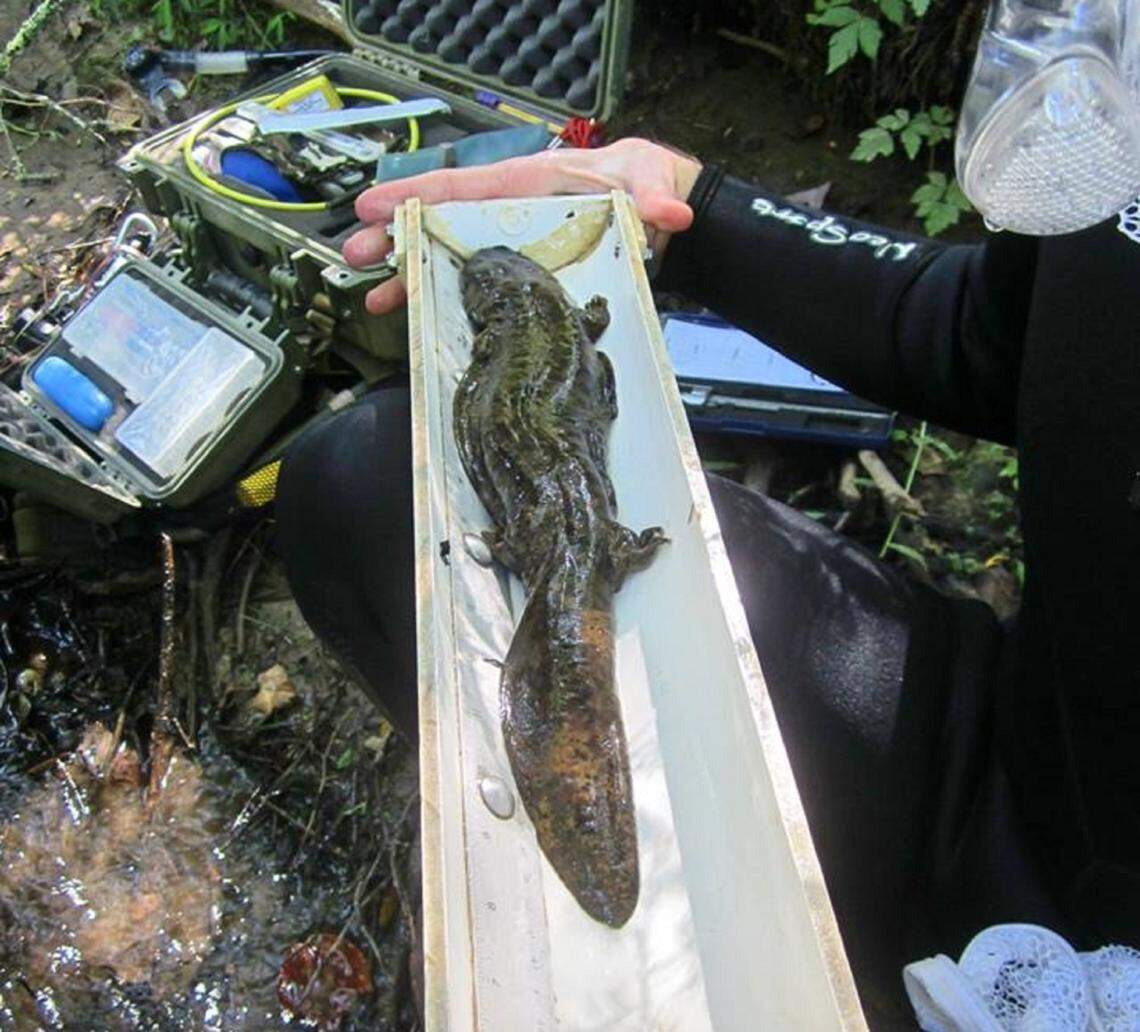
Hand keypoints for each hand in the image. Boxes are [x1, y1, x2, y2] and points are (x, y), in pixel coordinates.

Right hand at [343, 137, 701, 313]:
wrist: (655, 214)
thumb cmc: (638, 185)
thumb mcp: (643, 182)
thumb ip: (650, 195)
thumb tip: (668, 214)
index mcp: (522, 186)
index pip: (459, 188)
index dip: (413, 196)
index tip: (371, 205)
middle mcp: (506, 217)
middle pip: (439, 226)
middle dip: (395, 240)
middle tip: (354, 256)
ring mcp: (508, 248)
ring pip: (448, 259)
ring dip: (409, 277)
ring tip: (373, 297)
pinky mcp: (520, 277)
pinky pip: (472, 287)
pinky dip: (444, 300)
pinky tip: (417, 318)